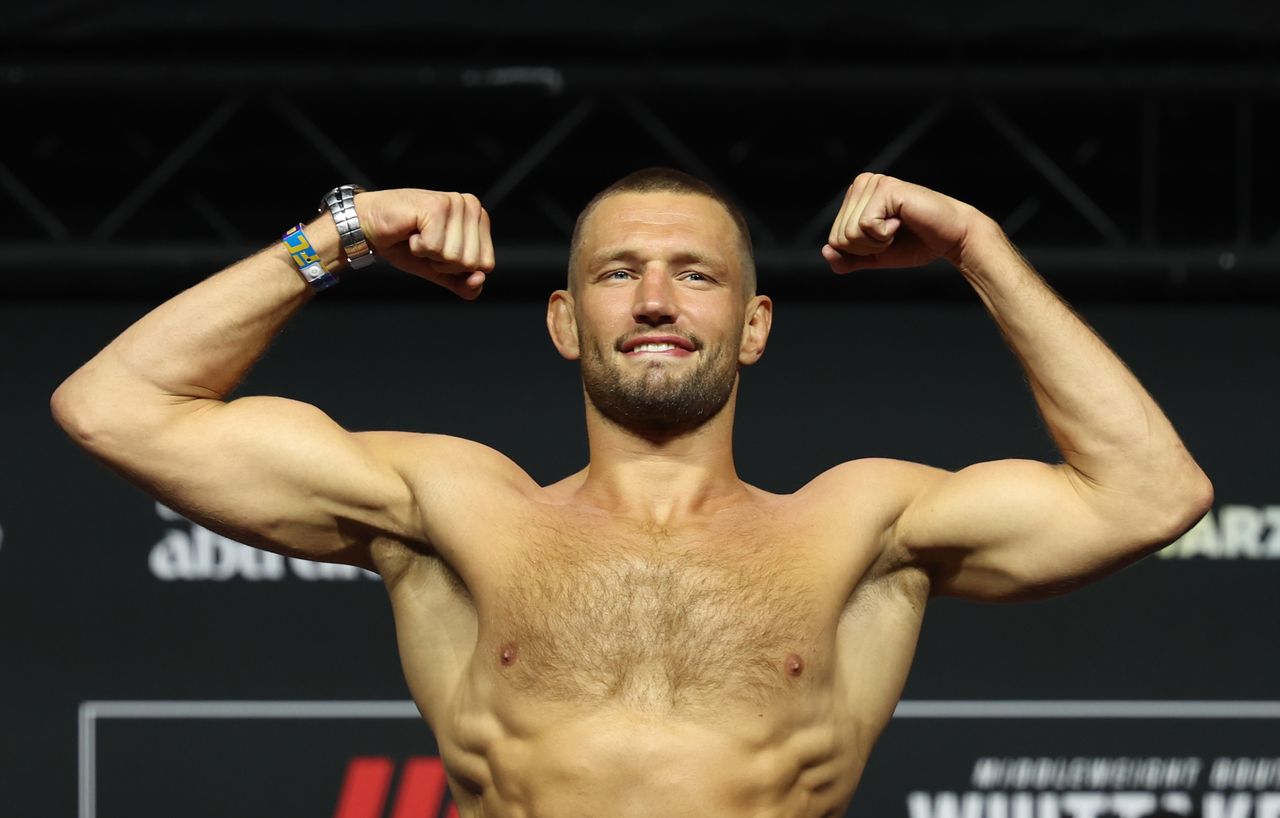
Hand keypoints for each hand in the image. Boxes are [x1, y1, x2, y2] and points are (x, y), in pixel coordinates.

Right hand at [355, 189, 495, 298]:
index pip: (486, 265)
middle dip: (444, 263)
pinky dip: (418, 247)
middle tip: (426, 244)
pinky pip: (435, 247)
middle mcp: (471, 206)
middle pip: (472, 262)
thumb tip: (479, 281)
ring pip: (455, 256)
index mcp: (479, 219)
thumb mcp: (441, 271)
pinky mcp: (436, 206)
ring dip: (430, 255)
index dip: (458, 268)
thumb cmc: (406, 245)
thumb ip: (464, 283)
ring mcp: (455, 203)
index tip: (439, 250)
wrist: (371, 227)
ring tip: (419, 237)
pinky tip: (411, 232)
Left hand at [822, 173, 986, 273]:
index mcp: (855, 198)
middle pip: (839, 237)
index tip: (885, 239)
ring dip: (877, 242)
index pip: (834, 239)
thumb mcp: (874, 257)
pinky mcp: (885, 188)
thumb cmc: (915, 244)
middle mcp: (861, 184)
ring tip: (898, 226)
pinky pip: (866, 226)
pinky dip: (885, 234)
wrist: (951, 239)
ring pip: (849, 233)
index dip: (860, 251)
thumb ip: (848, 259)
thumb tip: (826, 251)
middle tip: (893, 234)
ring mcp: (873, 183)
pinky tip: (902, 220)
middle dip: (867, 248)